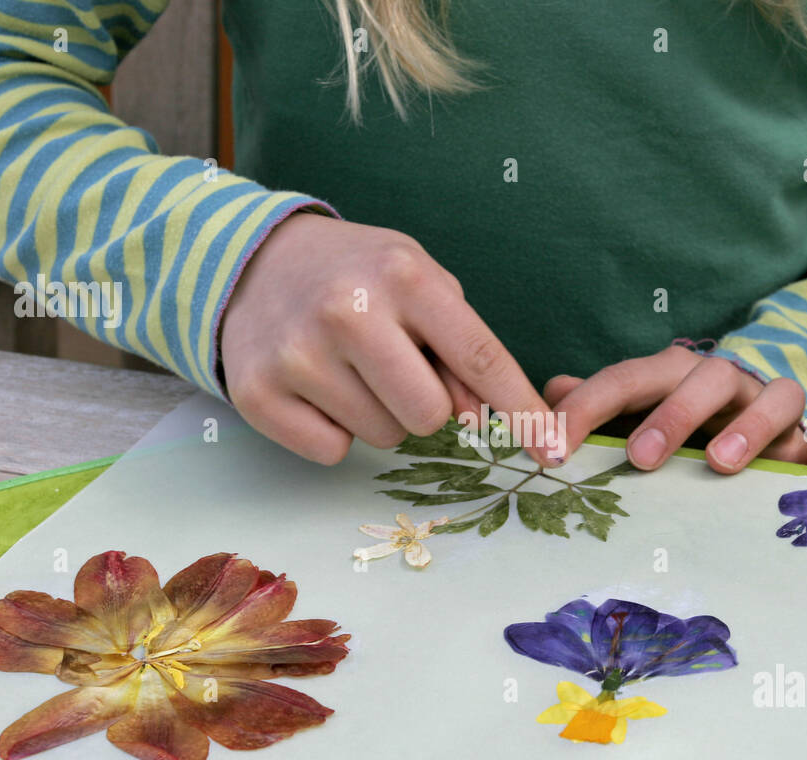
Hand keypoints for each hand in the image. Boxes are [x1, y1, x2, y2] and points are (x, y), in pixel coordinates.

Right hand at [220, 213, 553, 464]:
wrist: (254, 261)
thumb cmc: (359, 277)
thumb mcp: (420, 286)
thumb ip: (460, 349)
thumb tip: (480, 420)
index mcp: (404, 276)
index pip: (480, 357)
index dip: (522, 410)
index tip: (552, 449)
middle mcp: (349, 310)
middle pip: (431, 416)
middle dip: (426, 406)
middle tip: (395, 371)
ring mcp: (298, 354)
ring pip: (383, 437)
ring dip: (378, 415)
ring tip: (349, 369)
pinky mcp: (258, 392)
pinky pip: (332, 451)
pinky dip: (333, 431)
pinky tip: (316, 387)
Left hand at [543, 346, 806, 473]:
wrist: (769, 398)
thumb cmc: (690, 412)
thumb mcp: (643, 403)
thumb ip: (601, 403)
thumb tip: (549, 391)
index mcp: (673, 375)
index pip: (625, 380)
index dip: (587, 409)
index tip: (553, 448)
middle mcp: (727, 382)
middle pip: (704, 381)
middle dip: (672, 415)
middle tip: (641, 458)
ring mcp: (778, 404)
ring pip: (777, 397)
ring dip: (751, 426)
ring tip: (721, 464)